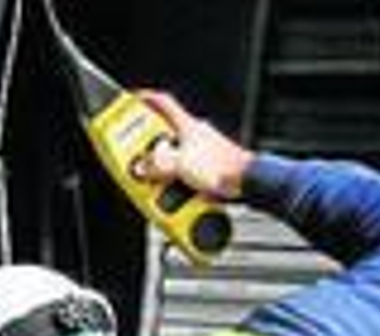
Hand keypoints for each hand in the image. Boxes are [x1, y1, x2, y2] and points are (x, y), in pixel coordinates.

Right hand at [135, 91, 252, 201]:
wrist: (246, 182)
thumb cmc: (223, 166)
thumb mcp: (181, 165)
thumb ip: (158, 165)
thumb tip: (142, 166)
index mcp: (187, 126)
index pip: (163, 104)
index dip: (146, 100)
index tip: (132, 102)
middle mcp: (194, 136)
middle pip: (163, 137)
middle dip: (149, 150)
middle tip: (138, 160)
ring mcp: (200, 151)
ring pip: (172, 158)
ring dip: (162, 171)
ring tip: (161, 183)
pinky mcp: (205, 168)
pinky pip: (182, 173)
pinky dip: (174, 182)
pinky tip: (175, 192)